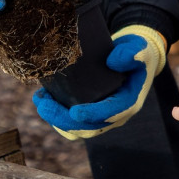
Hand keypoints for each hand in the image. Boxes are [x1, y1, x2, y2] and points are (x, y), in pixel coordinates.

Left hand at [32, 25, 165, 139]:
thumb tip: (113, 60)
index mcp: (129, 103)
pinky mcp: (89, 111)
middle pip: (89, 128)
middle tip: (44, 106)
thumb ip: (132, 53)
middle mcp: (115, 116)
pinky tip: (43, 96)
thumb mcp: (140, 49)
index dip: (93, 115)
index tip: (74, 112)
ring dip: (55, 119)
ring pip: (76, 129)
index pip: (111, 115)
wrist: (133, 58)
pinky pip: (71, 121)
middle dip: (64, 121)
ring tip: (39, 100)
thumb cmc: (137, 53)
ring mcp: (101, 116)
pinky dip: (55, 113)